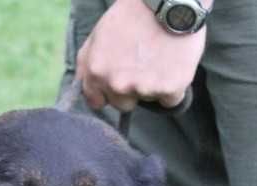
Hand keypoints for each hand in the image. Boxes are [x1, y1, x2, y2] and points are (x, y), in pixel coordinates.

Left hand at [76, 0, 205, 111]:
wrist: (169, 0)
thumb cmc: (133, 13)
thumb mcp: (99, 33)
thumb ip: (87, 63)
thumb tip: (81, 85)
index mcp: (97, 72)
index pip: (97, 102)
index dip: (108, 93)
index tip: (119, 81)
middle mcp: (117, 84)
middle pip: (123, 104)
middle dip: (132, 90)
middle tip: (144, 63)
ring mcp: (143, 88)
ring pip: (148, 100)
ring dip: (153, 86)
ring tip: (160, 58)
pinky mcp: (169, 89)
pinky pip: (171, 100)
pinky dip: (174, 87)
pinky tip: (175, 64)